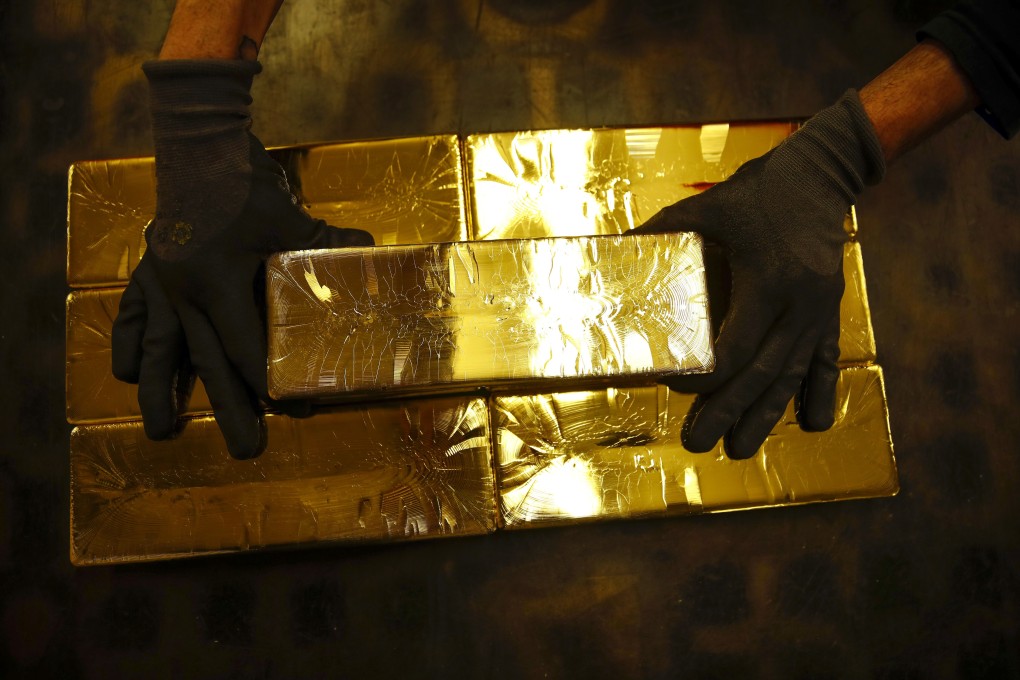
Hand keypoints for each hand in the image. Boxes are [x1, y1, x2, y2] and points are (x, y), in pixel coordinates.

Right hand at [111, 60, 372, 458]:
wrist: (196, 146)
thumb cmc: (243, 185)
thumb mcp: (288, 219)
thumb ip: (324, 244)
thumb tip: (370, 252)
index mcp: (216, 284)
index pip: (245, 346)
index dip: (270, 381)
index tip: (293, 409)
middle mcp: (183, 293)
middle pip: (207, 363)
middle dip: (228, 409)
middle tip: (245, 450)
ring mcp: (161, 284)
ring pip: (161, 351)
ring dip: (161, 393)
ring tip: (160, 433)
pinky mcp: (149, 271)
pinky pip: (133, 315)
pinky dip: (127, 343)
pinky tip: (125, 375)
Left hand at [631, 91, 884, 458]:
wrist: (821, 174)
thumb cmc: (758, 192)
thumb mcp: (708, 208)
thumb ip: (662, 231)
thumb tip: (612, 249)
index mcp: (768, 282)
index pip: (736, 346)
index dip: (705, 374)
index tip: (675, 387)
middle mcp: (799, 304)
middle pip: (762, 373)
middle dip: (728, 412)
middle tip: (698, 444)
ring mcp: (818, 311)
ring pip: (792, 375)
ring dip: (766, 415)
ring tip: (741, 450)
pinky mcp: (829, 310)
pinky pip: (826, 358)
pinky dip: (820, 392)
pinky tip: (814, 425)